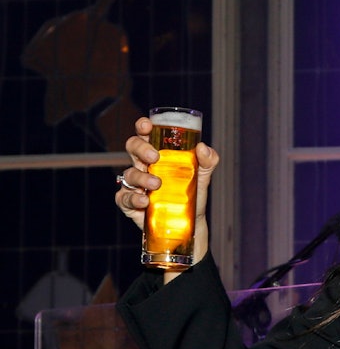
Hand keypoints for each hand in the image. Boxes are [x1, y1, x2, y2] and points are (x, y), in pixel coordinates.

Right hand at [116, 116, 218, 266]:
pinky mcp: (130, 203)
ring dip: (142, 178)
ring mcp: (135, 184)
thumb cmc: (191, 193)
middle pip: (132, 148)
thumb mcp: (202, 175)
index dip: (143, 127)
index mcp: (158, 153)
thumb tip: (203, 148)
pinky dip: (133, 198)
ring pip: (130, 174)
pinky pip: (124, 197)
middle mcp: (144, 166)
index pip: (146, 135)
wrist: (190, 223)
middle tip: (155, 157)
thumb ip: (207, 161)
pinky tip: (144, 201)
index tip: (146, 126)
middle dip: (140, 149)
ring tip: (157, 185)